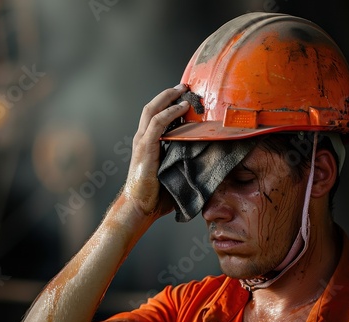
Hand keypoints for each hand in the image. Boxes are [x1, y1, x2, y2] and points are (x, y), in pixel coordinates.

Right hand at [123, 84, 189, 218]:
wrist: (139, 207)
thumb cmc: (157, 195)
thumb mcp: (173, 172)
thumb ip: (184, 161)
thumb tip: (208, 159)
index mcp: (147, 143)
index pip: (156, 115)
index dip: (168, 103)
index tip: (185, 96)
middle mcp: (142, 139)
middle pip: (152, 107)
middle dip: (168, 94)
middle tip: (185, 86)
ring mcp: (142, 142)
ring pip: (152, 110)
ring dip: (168, 98)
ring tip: (183, 91)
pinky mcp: (145, 148)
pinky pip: (157, 124)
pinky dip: (169, 113)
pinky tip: (181, 108)